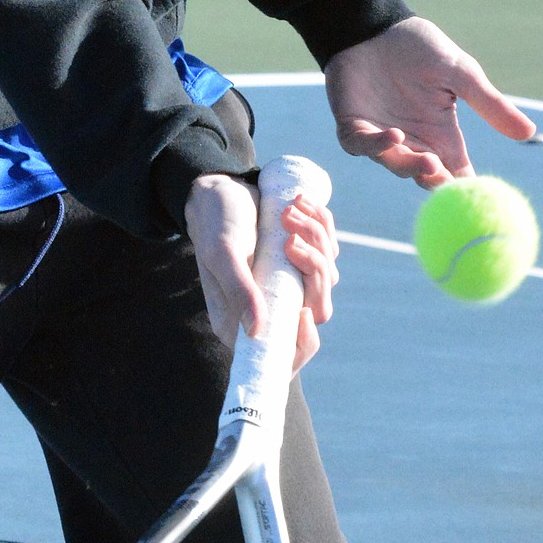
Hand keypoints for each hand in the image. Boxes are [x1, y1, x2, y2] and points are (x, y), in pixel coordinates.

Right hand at [184, 172, 338, 371]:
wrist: (220, 189)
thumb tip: (256, 332)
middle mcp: (268, 306)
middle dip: (314, 269)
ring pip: (326, 277)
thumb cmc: (213, 221)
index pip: (284, 354)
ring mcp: (288, 283)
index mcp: (240, 320)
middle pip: (316, 309)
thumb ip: (238, 290)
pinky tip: (302, 204)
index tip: (303, 311)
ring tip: (288, 211)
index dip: (303, 342)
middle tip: (290, 238)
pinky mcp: (300, 261)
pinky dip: (322, 226)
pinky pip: (328, 252)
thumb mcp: (222, 253)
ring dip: (316, 239)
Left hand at [324, 15, 535, 188]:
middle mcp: (413, 142)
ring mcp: (381, 137)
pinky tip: (396, 136)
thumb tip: (530, 132)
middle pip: (426, 176)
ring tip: (429, 161)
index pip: (456, 173)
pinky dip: (378, 146)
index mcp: (441, 134)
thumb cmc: (418, 46)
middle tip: (447, 178)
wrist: (374, 24)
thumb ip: (490, 104)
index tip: (480, 194)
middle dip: (436, 182)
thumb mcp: (460, 74)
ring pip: (396, 165)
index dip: (466, 187)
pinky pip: (363, 146)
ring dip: (410, 167)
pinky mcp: (354, 127)